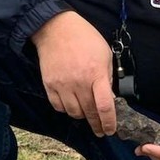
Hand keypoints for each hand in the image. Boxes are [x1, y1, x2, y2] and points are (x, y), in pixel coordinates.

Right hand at [31, 11, 115, 135]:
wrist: (56, 29)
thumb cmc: (84, 38)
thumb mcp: (105, 54)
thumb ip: (107, 77)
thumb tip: (109, 97)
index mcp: (95, 74)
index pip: (104, 106)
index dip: (109, 122)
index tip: (110, 130)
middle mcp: (79, 82)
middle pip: (89, 112)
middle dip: (97, 124)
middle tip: (100, 130)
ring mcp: (62, 85)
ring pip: (73, 112)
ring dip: (82, 117)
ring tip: (86, 115)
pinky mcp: (49, 85)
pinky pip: (58, 106)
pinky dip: (66, 109)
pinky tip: (72, 106)